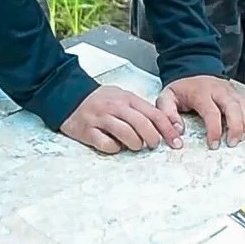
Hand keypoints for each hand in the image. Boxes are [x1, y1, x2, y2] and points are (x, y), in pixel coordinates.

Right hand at [61, 86, 185, 153]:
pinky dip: (114, 149)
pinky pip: (106, 144)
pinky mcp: (87, 131)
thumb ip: (141, 109)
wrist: (68, 94)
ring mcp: (101, 119)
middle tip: (153, 145)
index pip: (154, 114)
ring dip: (135, 144)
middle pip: (143, 125)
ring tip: (135, 146)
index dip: (168, 130)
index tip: (176, 142)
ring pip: (127, 135)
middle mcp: (115, 107)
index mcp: (127, 99)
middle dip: (153, 139)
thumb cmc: (100, 100)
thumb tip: (165, 124)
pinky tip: (114, 146)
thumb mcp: (123, 97)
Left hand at [158, 74, 244, 149]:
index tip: (214, 144)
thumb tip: (178, 131)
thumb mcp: (167, 97)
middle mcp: (219, 91)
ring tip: (241, 138)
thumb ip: (168, 114)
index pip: (212, 112)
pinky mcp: (239, 93)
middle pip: (234, 108)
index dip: (215, 130)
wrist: (192, 68)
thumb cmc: (182, 88)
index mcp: (201, 93)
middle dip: (236, 128)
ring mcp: (231, 91)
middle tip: (232, 143)